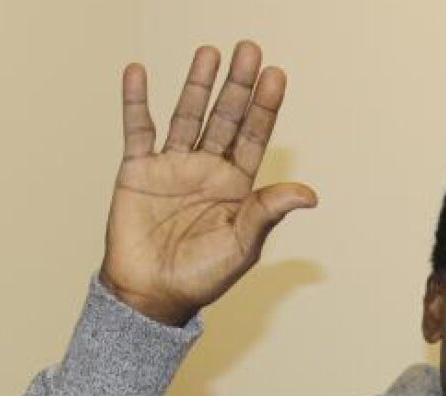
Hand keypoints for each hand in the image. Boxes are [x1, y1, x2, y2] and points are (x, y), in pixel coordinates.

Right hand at [101, 42, 317, 325]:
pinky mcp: (138, 171)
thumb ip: (267, 213)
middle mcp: (207, 169)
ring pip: (187, 115)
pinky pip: (137, 129)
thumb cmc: (201, 277)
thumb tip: (309, 194)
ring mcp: (172, 166)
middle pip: (225, 117)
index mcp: (236, 186)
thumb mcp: (242, 246)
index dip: (265, 106)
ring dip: (197, 84)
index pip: (254, 137)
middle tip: (249, 49)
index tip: (275, 74)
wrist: (152, 295)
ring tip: (209, 52)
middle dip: (237, 85)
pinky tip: (139, 72)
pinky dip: (136, 101)